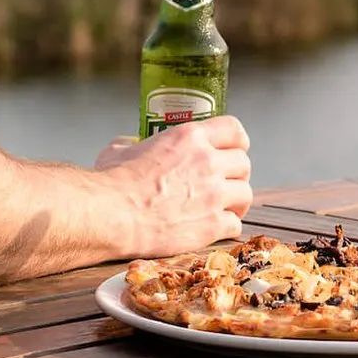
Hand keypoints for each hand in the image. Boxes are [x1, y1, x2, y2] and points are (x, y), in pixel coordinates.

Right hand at [103, 116, 251, 255]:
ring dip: (236, 201)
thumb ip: (133, 144)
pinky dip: (227, 227)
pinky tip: (214, 228)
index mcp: (189, 137)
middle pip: (244, 163)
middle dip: (236, 174)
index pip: (233, 129)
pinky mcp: (212, 225)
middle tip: (225, 183)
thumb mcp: (120, 149)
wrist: (111, 215)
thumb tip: (132, 145)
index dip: (236, 141)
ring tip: (224, 207)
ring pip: (246, 194)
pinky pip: (236, 224)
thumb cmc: (111, 183)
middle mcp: (207, 162)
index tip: (232, 150)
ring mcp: (214, 194)